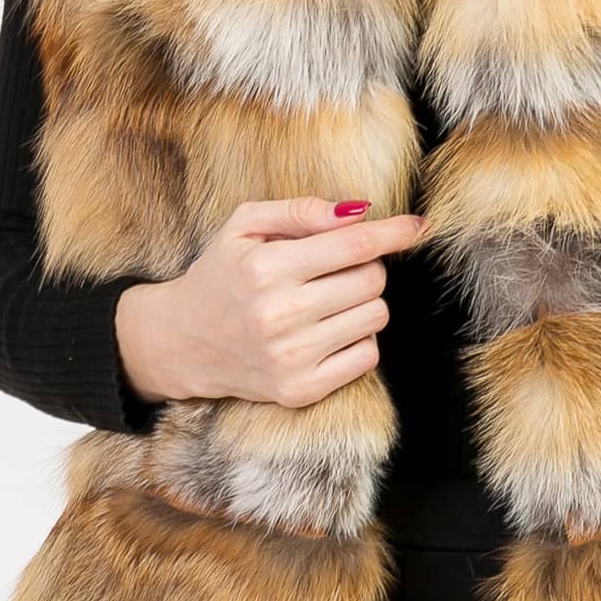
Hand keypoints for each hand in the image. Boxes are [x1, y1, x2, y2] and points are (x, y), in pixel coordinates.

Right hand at [114, 195, 430, 410]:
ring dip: (364, 302)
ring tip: (329, 299)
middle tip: (340, 267)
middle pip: (372, 280)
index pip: (354, 246)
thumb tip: (359, 212)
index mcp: (266, 269)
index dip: (394, 232)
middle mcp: (279, 315)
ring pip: (375, 317)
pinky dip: (360, 338)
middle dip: (367, 266)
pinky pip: (368, 357)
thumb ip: (300, 210)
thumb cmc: (221, 274)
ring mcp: (291, 358)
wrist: (182, 340)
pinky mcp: (300, 390)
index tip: (418, 225)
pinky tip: (329, 330)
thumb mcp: (244, 225)